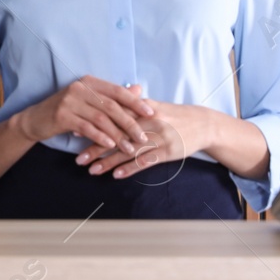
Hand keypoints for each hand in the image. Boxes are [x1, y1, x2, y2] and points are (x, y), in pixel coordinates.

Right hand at [16, 76, 154, 154]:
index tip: (151, 114)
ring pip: (101, 119)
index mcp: (90, 82)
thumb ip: (113, 97)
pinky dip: (100, 137)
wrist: (36, 119)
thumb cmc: (67, 111)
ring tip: (129, 148)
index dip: (135, 102)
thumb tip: (139, 89)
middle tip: (142, 137)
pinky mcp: (62, 115)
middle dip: (129, 123)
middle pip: (111, 106)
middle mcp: (80, 88)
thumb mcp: (90, 101)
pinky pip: (87, 127)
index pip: (118, 91)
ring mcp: (70, 100)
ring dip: (117, 135)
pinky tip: (110, 146)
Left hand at [75, 99, 217, 177]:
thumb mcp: (154, 106)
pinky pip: (145, 161)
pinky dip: (130, 168)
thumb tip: (109, 105)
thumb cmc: (175, 115)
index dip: (93, 125)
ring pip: (128, 151)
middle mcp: (148, 122)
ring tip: (92, 170)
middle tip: (78, 158)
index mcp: (142, 108)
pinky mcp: (167, 151)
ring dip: (108, 162)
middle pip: (116, 136)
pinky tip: (116, 175)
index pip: (112, 117)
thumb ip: (133, 106)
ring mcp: (158, 138)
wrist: (203, 124)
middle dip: (96, 147)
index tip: (75, 132)